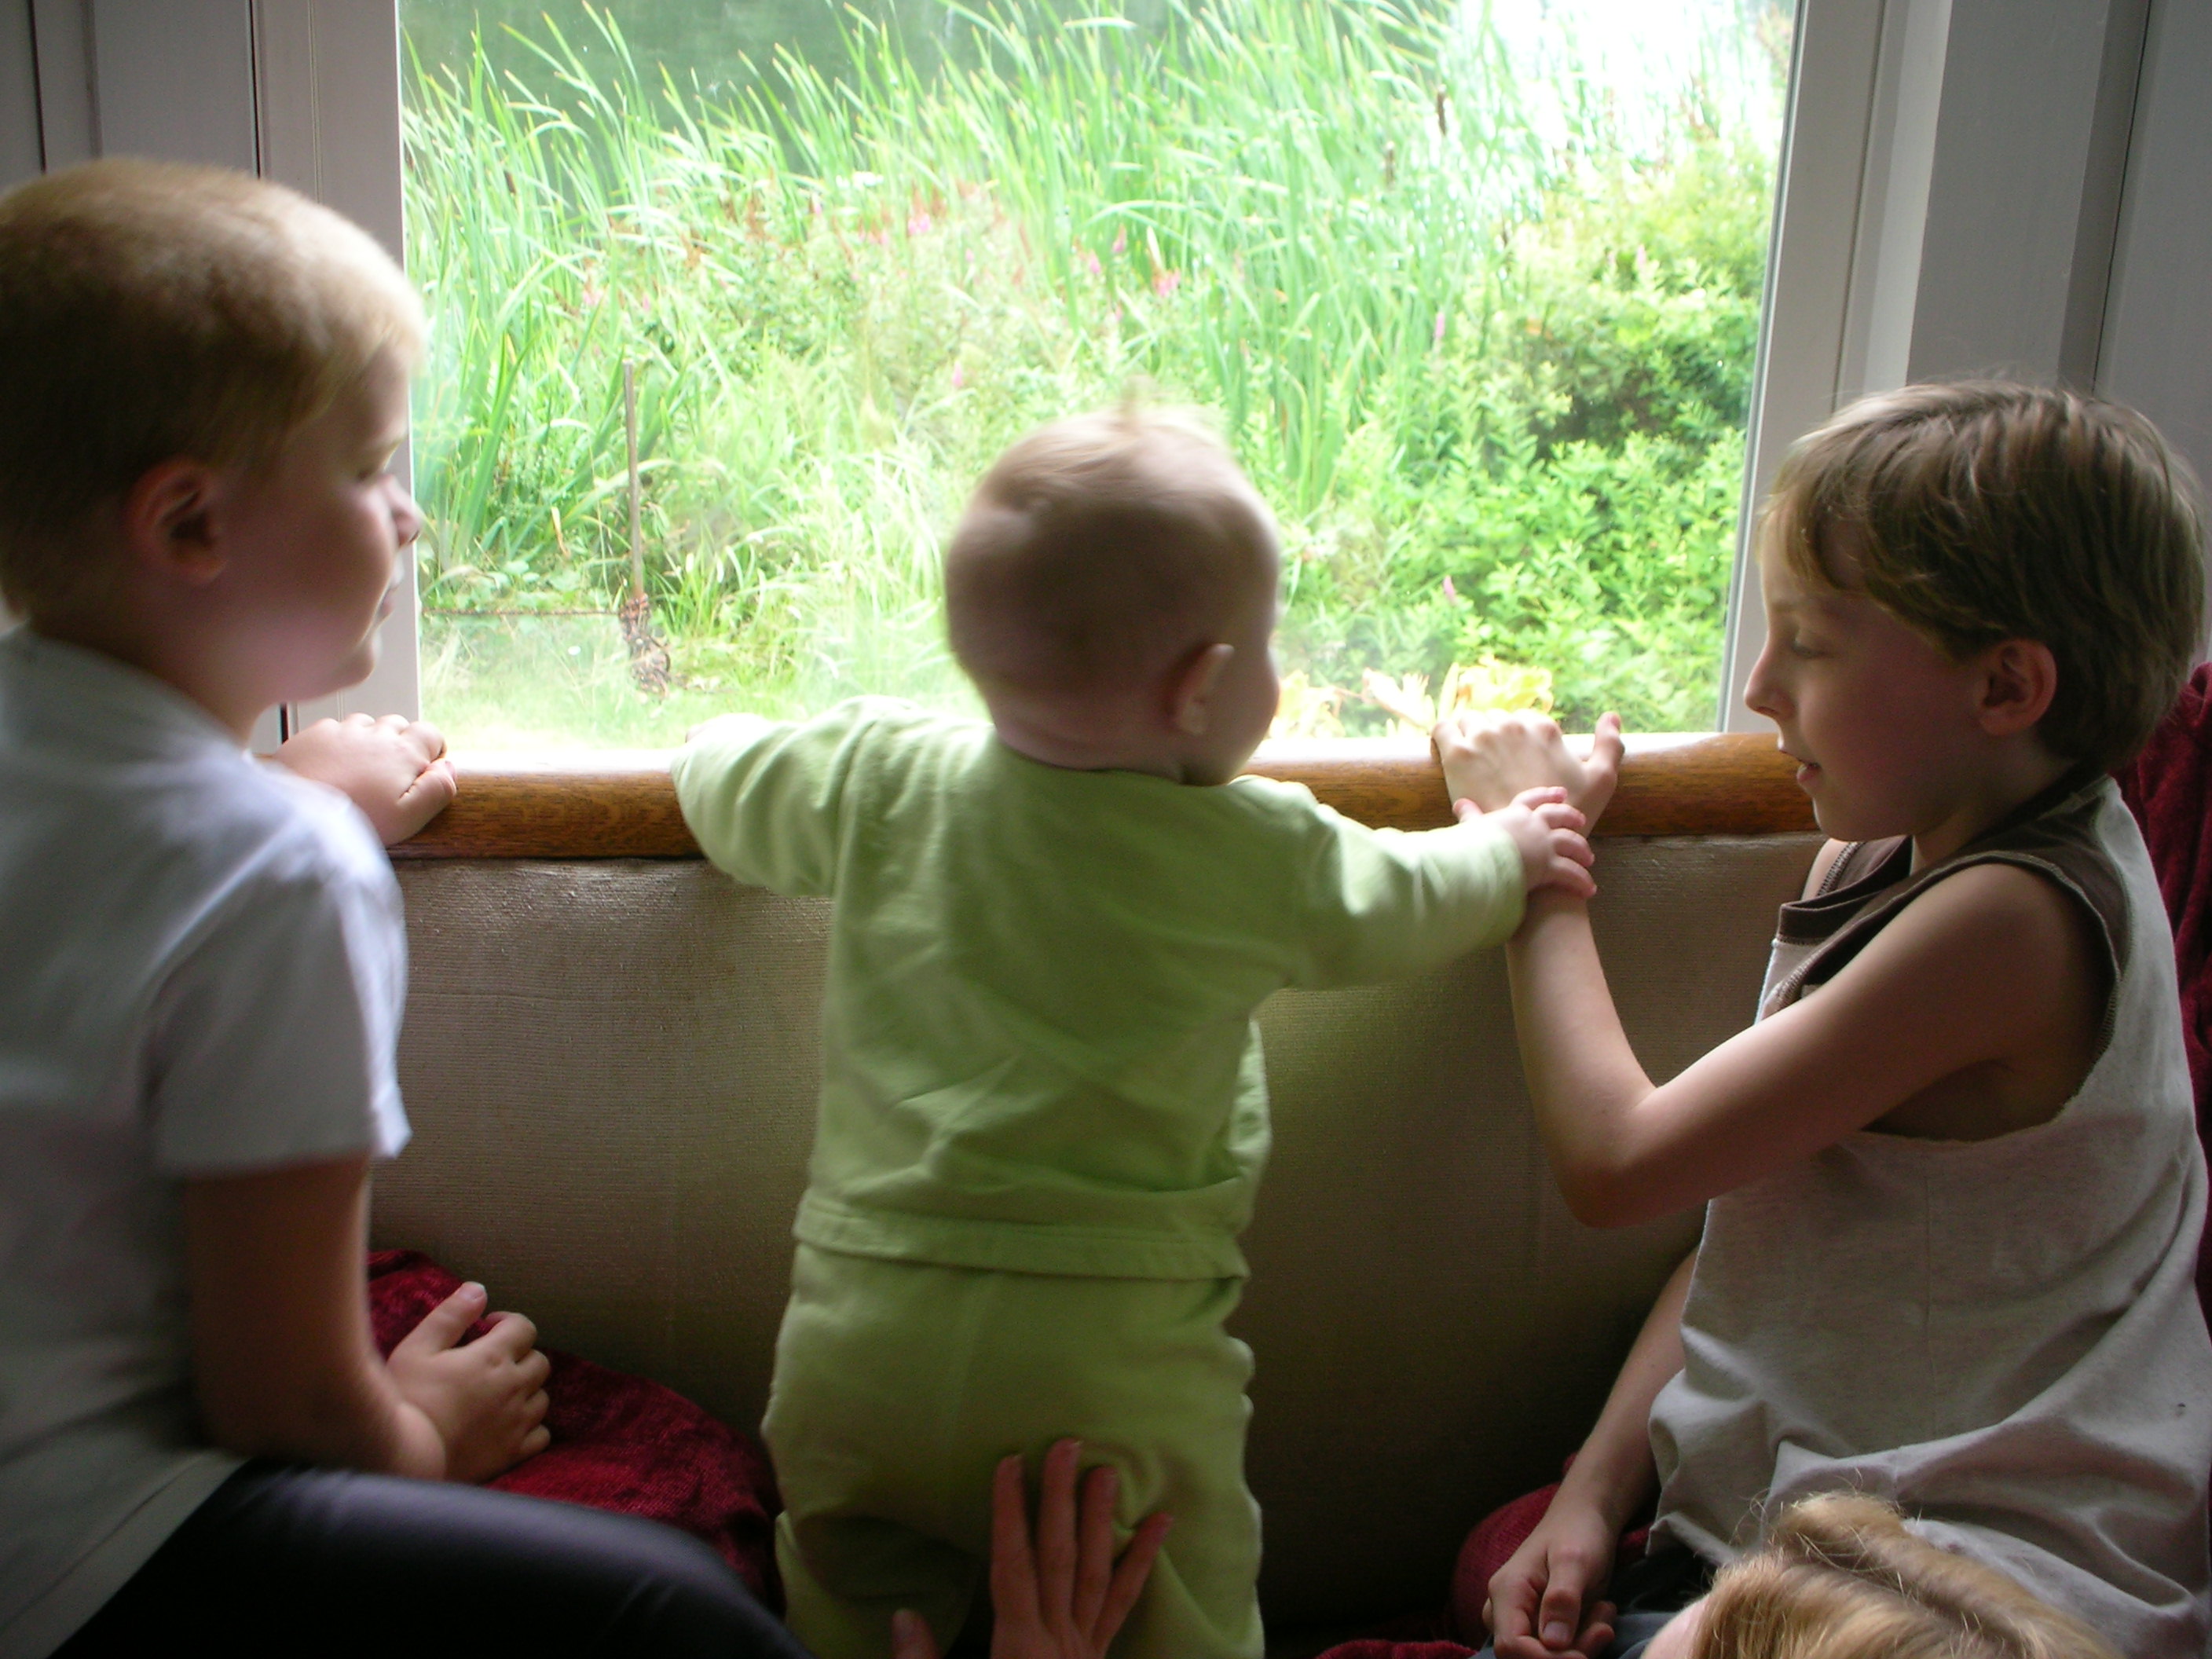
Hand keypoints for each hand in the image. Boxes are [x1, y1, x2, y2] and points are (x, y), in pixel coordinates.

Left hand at [271, 714, 456, 845]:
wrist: (296, 814)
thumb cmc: (355, 819)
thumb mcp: (409, 817)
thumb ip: (437, 790)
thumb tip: (449, 768)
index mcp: (403, 751)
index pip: (431, 733)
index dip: (432, 750)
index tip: (424, 770)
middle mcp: (375, 733)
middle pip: (398, 725)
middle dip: (400, 743)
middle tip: (390, 775)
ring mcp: (342, 731)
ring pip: (366, 725)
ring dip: (369, 741)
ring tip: (359, 770)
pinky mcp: (313, 735)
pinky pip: (334, 729)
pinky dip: (338, 742)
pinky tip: (331, 766)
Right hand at [385, 1283, 550, 1482]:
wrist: (402, 1459)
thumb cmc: (404, 1399)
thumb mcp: (417, 1348)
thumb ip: (451, 1316)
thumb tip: (478, 1290)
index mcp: (493, 1358)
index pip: (524, 1328)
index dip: (508, 1323)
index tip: (487, 1328)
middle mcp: (513, 1388)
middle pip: (539, 1361)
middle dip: (520, 1355)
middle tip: (491, 1362)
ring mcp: (516, 1423)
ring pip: (542, 1397)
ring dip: (526, 1389)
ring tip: (498, 1393)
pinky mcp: (513, 1453)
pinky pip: (541, 1435)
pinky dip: (532, 1426)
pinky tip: (508, 1425)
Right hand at [892, 1439, 1171, 1658]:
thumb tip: (902, 1616)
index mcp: (1017, 1650)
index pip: (1012, 1568)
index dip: (1008, 1514)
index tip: (1009, 1463)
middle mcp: (1056, 1643)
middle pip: (1057, 1558)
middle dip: (1060, 1500)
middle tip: (1068, 1444)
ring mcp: (1083, 1650)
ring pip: (1093, 1575)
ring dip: (1101, 1522)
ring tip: (1110, 1472)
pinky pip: (1121, 1606)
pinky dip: (1141, 1564)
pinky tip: (1159, 1526)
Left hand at [1435, 711, 1624, 826]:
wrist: (1527, 844)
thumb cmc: (1565, 816)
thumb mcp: (1601, 781)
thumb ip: (1610, 745)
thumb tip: (1612, 716)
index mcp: (1543, 727)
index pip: (1521, 719)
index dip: (1516, 741)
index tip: (1512, 763)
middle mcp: (1513, 725)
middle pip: (1494, 719)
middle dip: (1493, 738)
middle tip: (1491, 769)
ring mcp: (1484, 737)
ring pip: (1468, 722)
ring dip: (1468, 736)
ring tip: (1470, 764)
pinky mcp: (1458, 753)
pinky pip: (1442, 729)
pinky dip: (1443, 736)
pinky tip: (1448, 756)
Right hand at [1468, 787, 1595, 898]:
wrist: (1479, 861)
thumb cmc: (1471, 844)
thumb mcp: (1471, 826)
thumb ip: (1469, 815)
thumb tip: (1461, 804)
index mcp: (1515, 814)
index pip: (1533, 800)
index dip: (1547, 795)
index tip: (1561, 793)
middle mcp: (1534, 826)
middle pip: (1560, 817)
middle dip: (1572, 818)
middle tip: (1581, 821)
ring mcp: (1544, 845)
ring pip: (1571, 843)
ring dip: (1582, 850)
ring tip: (1589, 858)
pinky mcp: (1549, 867)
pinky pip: (1571, 873)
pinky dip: (1582, 881)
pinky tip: (1589, 889)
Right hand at [1485, 1491, 1620, 1658]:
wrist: (1584, 1520)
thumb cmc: (1578, 1532)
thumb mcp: (1575, 1560)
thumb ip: (1563, 1598)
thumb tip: (1553, 1642)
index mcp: (1507, 1591)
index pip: (1511, 1646)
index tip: (1583, 1654)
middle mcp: (1505, 1610)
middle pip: (1527, 1657)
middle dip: (1569, 1655)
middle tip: (1604, 1626)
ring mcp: (1520, 1620)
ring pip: (1545, 1657)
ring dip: (1581, 1647)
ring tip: (1604, 1612)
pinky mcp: (1539, 1627)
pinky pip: (1557, 1651)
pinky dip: (1583, 1643)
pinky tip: (1599, 1616)